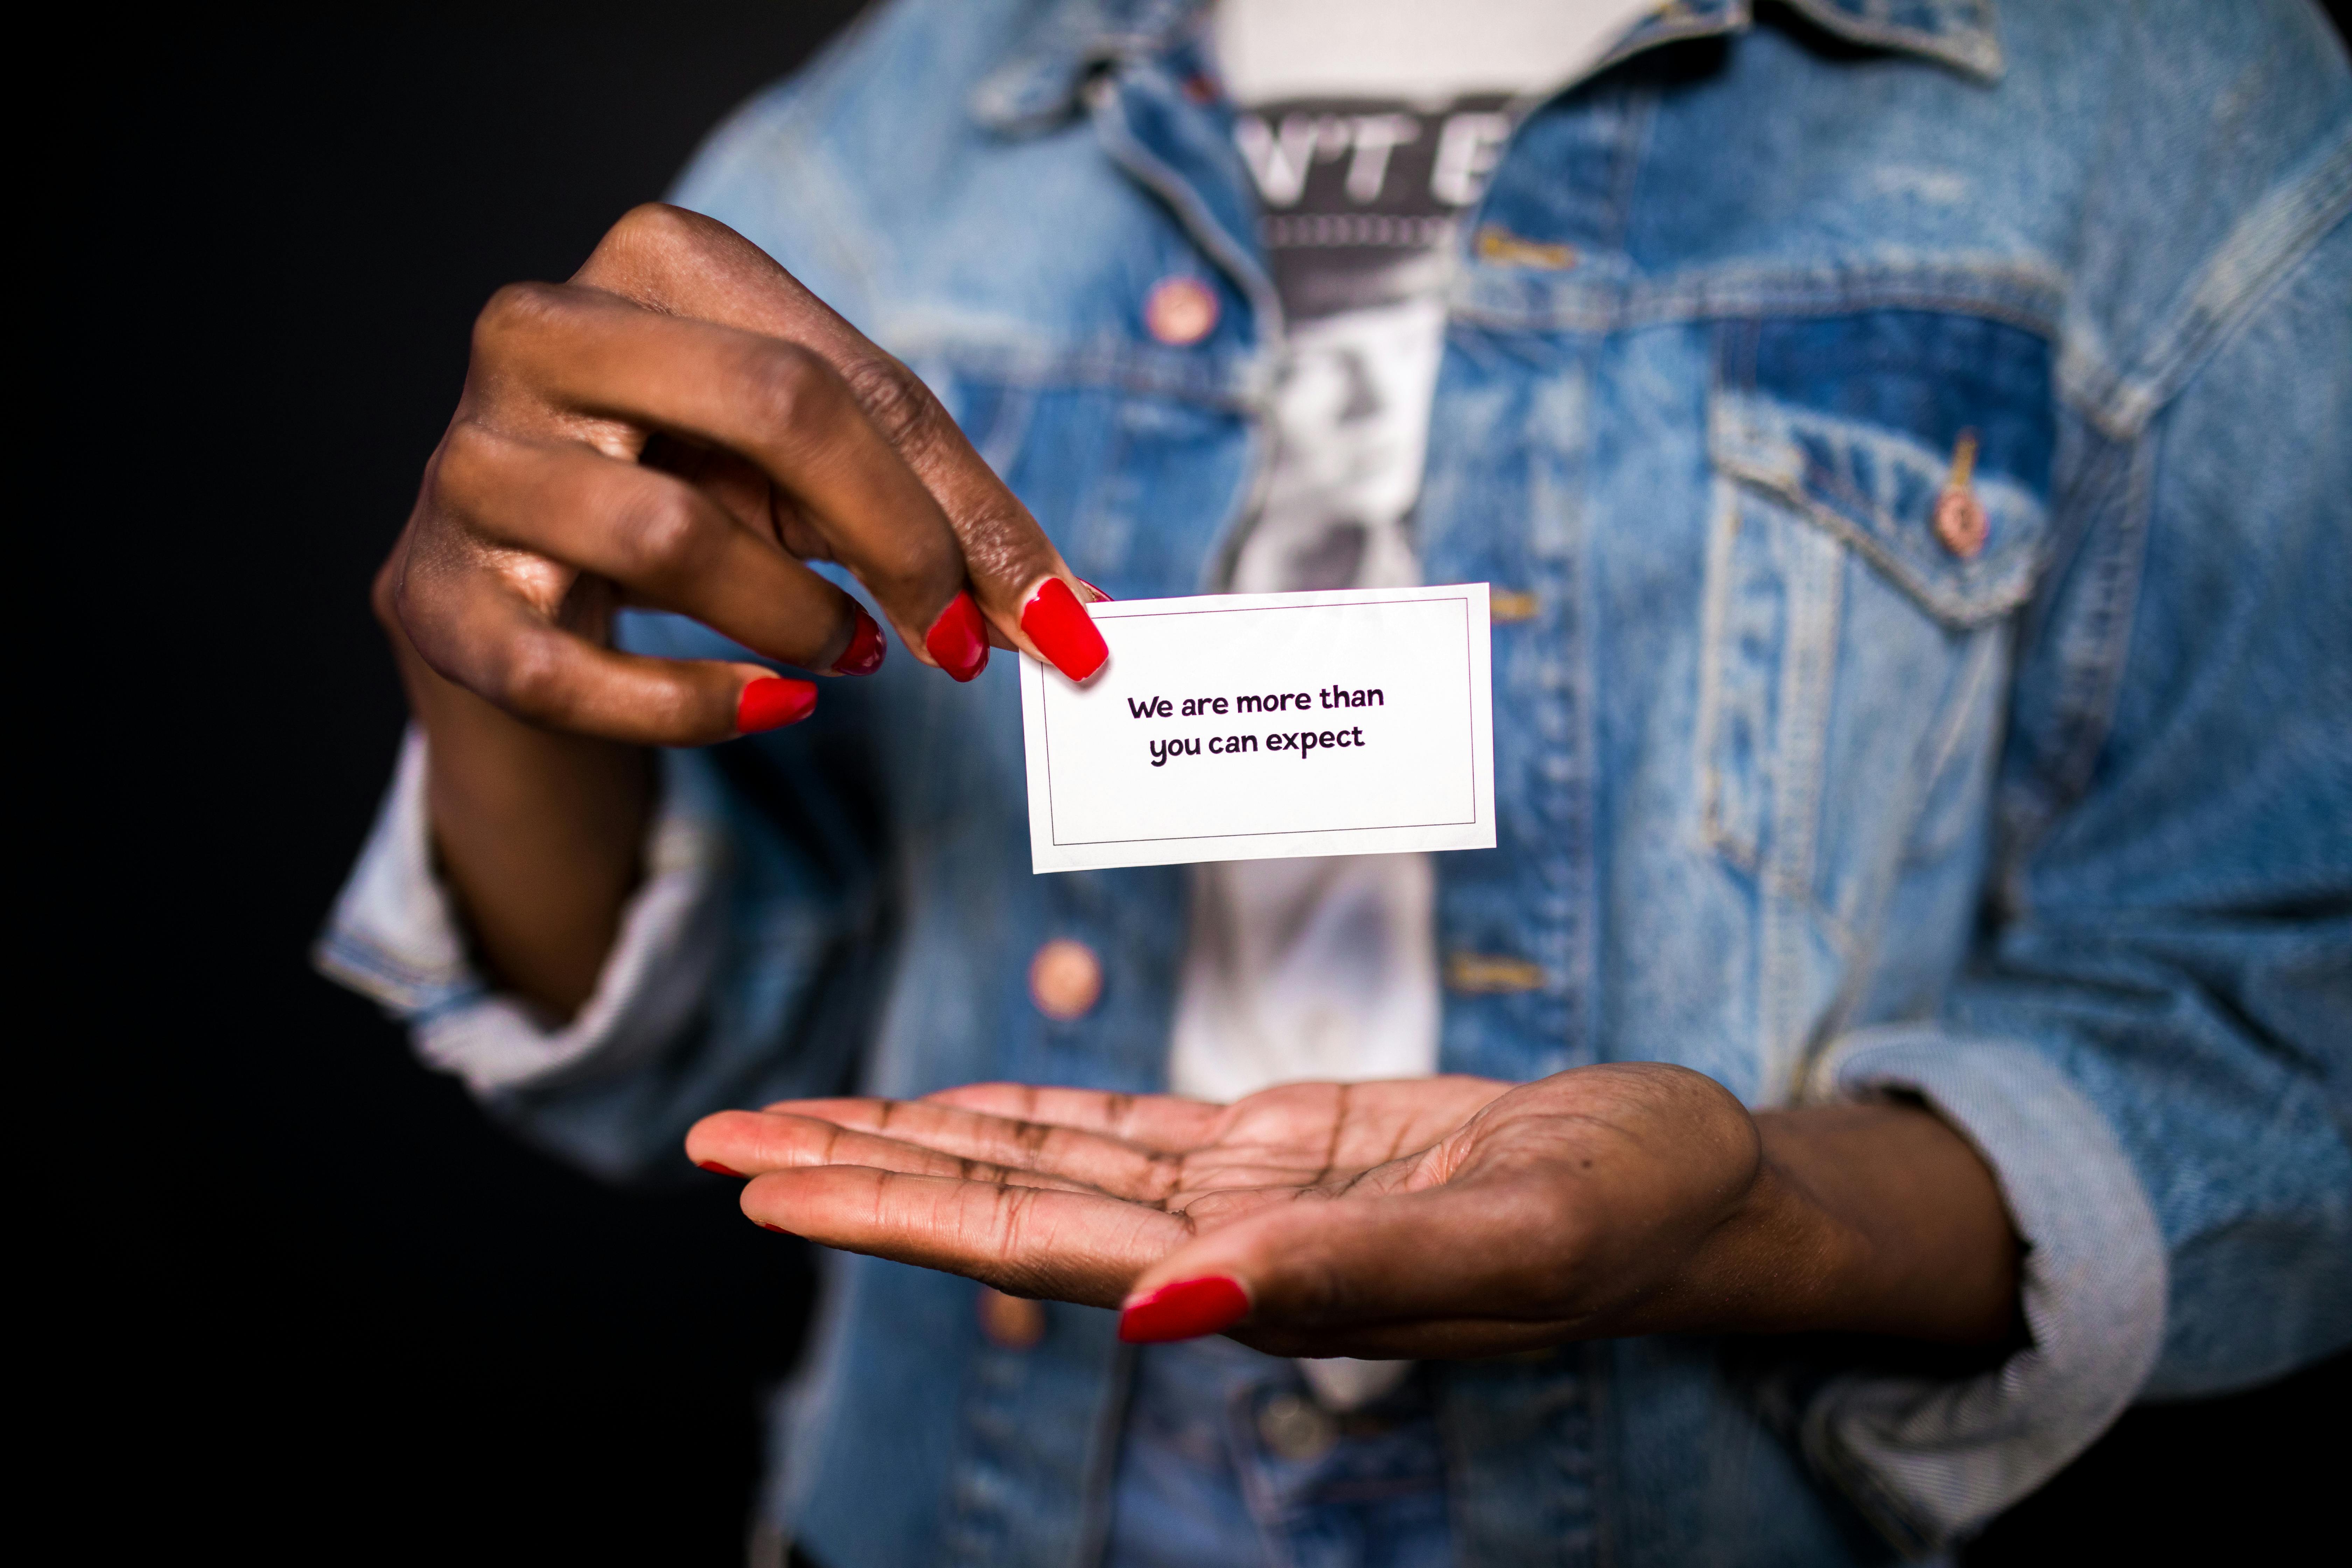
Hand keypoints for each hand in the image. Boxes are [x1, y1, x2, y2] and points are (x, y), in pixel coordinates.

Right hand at [376, 204, 1109, 1011]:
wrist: (519, 586)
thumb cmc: (690, 498)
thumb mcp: (818, 480)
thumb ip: (939, 524)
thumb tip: (1079, 618)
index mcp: (652, 261)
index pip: (846, 373)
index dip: (963, 506)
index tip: (1055, 615)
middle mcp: (539, 333)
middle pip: (772, 407)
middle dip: (897, 542)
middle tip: (959, 641)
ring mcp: (470, 464)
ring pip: (668, 536)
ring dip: (793, 620)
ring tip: (841, 656)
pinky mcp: (432, 594)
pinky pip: (571, 667)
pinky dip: (694, 708)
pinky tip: (770, 708)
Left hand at [685, 1064, 2018, 1355]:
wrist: (1690, 1185)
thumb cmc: (1626, 1211)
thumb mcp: (1508, 1236)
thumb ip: (1340, 1273)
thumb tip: (1163, 1315)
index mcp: (1253, 1284)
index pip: (1036, 1252)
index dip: (896, 1219)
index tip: (770, 1191)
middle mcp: (1219, 1252)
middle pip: (1001, 1210)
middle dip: (857, 1179)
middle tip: (715, 1145)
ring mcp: (1241, 1195)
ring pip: (1040, 1163)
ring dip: (916, 1140)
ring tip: (793, 1121)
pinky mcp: (1276, 1143)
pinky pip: (1117, 1127)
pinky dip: (1027, 1110)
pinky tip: (948, 1105)